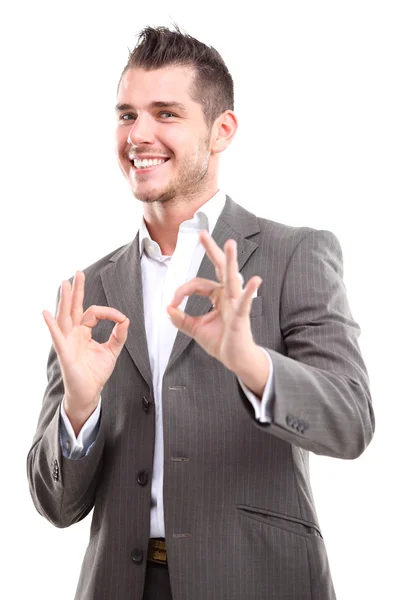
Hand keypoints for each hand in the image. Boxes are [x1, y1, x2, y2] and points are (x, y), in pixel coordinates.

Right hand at [42, 271, 128, 427]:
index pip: (94, 313)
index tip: (122, 318)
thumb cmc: (96, 372)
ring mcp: (67, 341)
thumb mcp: (112, 351)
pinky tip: (46, 313)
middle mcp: (74, 333)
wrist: (90, 392)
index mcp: (84, 331)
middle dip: (77, 290)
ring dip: (65, 300)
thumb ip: (119, 335)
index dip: (109, 312)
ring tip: (65, 283)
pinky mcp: (64, 352)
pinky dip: (51, 325)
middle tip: (77, 273)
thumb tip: (126, 320)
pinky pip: (57, 336)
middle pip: (74, 307)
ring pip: (65, 316)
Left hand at [167, 230, 262, 373]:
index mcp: (218, 295)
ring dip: (230, 261)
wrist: (236, 359)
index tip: (172, 304)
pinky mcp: (241, 316)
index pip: (197, 284)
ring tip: (230, 244)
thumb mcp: (196, 329)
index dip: (181, 291)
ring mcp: (236, 303)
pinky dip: (250, 291)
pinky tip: (255, 280)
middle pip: (219, 268)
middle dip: (212, 250)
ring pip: (232, 278)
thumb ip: (181, 319)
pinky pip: (245, 302)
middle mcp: (228, 294)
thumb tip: (167, 309)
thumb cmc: (221, 341)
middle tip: (202, 233)